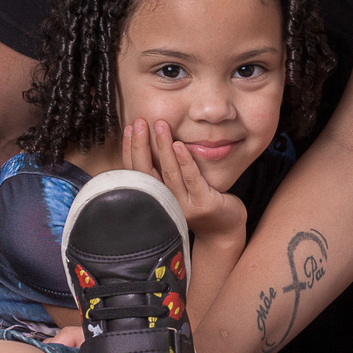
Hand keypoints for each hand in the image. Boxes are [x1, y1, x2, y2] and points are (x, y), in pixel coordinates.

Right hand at [123, 118, 247, 243]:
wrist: (224, 230)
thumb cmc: (199, 203)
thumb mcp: (178, 187)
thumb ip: (164, 171)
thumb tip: (150, 141)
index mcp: (155, 198)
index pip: (137, 172)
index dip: (130, 150)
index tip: (129, 127)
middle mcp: (165, 204)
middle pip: (147, 173)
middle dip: (140, 145)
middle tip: (138, 122)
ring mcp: (185, 206)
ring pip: (169, 173)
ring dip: (162, 147)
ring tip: (159, 125)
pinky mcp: (204, 204)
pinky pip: (192, 179)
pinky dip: (184, 161)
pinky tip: (179, 145)